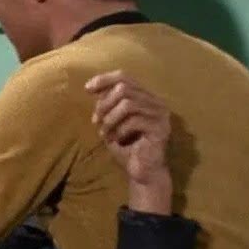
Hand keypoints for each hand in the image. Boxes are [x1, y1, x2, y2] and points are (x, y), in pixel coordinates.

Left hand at [86, 71, 173, 213]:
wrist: (141, 172)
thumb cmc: (126, 148)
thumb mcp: (111, 122)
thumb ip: (106, 105)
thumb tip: (92, 87)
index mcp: (145, 97)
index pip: (124, 76)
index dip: (104, 79)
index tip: (87, 88)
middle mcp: (156, 102)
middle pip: (124, 87)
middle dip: (104, 104)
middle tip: (96, 121)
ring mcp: (161, 114)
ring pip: (128, 103)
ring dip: (110, 118)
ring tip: (104, 132)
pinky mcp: (161, 128)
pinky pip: (134, 120)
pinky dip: (120, 130)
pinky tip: (117, 140)